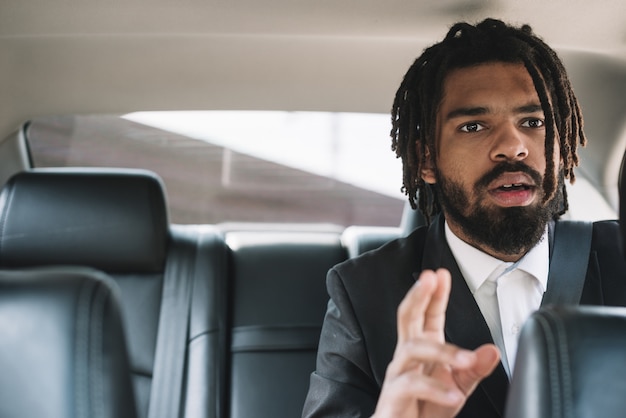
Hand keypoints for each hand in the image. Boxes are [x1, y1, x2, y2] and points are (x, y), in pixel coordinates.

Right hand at [372, 269, 499, 417]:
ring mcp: (398, 374)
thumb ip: (474, 368)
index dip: (434, 294)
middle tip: (428, 278)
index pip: (428, 314)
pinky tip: (454, 395)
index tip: (441, 273)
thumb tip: (492, 350)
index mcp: (423, 349)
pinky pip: (411, 385)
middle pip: (407, 317)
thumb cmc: (425, 409)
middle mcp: (407, 357)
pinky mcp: (394, 395)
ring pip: (412, 349)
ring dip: (442, 351)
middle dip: (418, 295)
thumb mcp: (458, 387)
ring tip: (466, 359)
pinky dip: (435, 389)